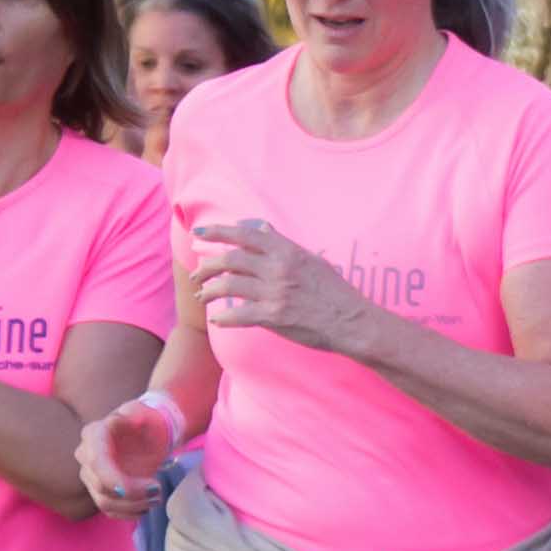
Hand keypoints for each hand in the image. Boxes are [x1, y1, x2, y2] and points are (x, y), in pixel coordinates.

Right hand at [79, 392, 183, 514]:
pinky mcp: (101, 490)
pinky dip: (130, 514)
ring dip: (134, 506)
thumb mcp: (144, 411)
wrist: (150, 433)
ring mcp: (91, 476)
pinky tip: (148, 506)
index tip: (144, 485)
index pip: (97, 462)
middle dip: (133, 494)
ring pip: (105, 503)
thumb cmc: (148, 421)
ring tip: (157, 497)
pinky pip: (110, 511)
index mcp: (94, 435)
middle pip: (101, 487)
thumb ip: (134, 412)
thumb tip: (123, 417)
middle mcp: (86, 456)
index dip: (114, 479)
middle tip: (158, 488)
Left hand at [183, 217, 380, 358]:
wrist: (352, 322)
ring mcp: (274, 292)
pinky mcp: (273, 316)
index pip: (245, 235)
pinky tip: (217, 319)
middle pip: (229, 259)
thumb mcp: (312, 260)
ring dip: (209, 290)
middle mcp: (277, 268)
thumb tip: (263, 227)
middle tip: (197, 274)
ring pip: (228, 285)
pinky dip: (223, 317)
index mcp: (286, 251)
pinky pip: (238, 314)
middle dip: (207, 266)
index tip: (200, 232)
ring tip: (202, 295)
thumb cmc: (335, 292)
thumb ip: (283, 244)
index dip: (218, 231)